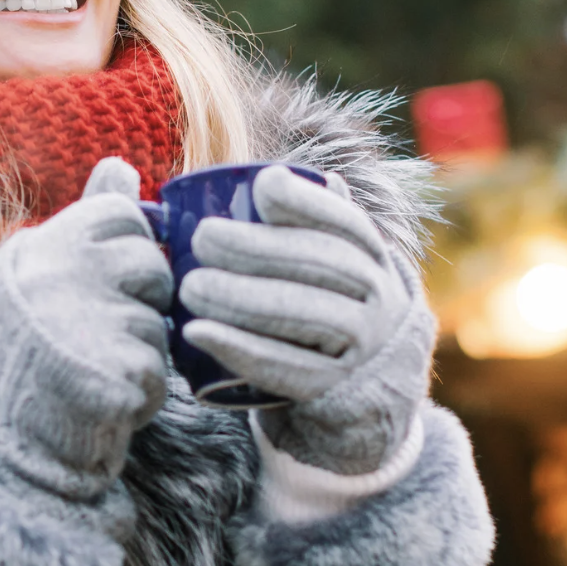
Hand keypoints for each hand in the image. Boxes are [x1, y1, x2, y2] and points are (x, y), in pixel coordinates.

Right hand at [0, 157, 172, 501]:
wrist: (7, 437)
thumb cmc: (35, 346)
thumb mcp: (48, 271)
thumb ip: (89, 217)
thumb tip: (121, 163)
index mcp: (41, 246)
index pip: (123, 213)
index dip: (128, 249)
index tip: (103, 280)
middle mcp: (58, 275)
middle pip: (150, 264)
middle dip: (141, 299)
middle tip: (98, 329)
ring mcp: (85, 323)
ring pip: (158, 319)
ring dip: (141, 347)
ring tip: (96, 364)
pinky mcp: (116, 372)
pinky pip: (160, 367)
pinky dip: (144, 389)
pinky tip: (106, 395)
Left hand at [179, 165, 435, 474]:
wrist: (369, 388)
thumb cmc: (331, 306)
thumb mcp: (337, 264)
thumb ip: (311, 224)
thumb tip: (269, 175)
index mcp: (372, 256)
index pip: (345, 222)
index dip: (307, 201)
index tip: (262, 188)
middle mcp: (377, 297)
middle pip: (320, 265)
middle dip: (257, 247)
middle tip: (202, 237)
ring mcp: (362, 345)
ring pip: (305, 314)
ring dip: (242, 298)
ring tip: (190, 286)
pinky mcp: (334, 389)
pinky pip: (287, 368)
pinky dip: (239, 349)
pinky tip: (197, 332)